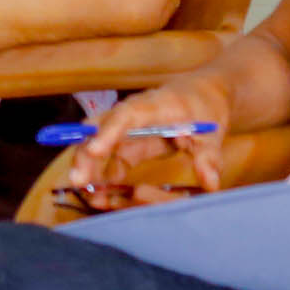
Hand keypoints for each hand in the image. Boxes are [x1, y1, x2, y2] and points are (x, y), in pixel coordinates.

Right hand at [57, 74, 236, 208]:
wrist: (201, 93)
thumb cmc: (205, 107)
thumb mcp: (212, 132)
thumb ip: (208, 156)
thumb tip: (210, 184)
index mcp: (154, 105)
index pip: (125, 116)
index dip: (108, 132)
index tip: (94, 150)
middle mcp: (132, 113)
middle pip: (100, 129)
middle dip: (85, 153)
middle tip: (77, 180)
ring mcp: (126, 128)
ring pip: (97, 144)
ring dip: (88, 168)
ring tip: (85, 193)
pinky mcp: (126, 142)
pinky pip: (107, 159)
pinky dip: (101, 176)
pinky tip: (97, 196)